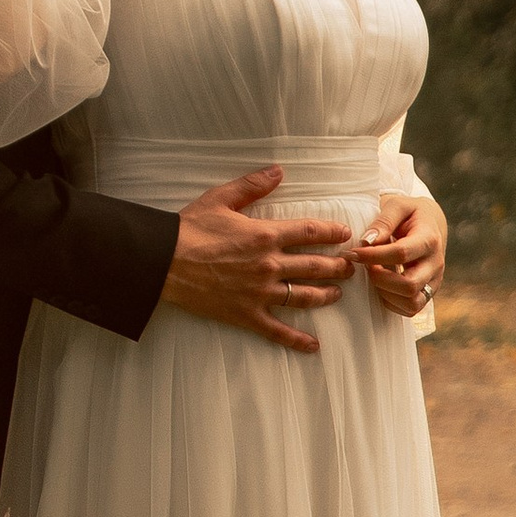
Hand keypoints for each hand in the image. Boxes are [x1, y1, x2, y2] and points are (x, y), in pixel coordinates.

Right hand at [160, 167, 354, 354]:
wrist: (164, 261)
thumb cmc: (189, 229)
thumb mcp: (220, 199)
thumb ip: (252, 185)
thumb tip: (278, 171)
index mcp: (265, 235)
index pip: (310, 233)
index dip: (332, 233)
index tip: (345, 235)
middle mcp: (269, 265)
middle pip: (315, 266)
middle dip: (338, 266)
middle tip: (351, 267)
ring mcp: (259, 292)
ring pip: (304, 296)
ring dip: (326, 295)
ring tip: (338, 294)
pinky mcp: (246, 314)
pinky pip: (277, 330)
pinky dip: (297, 339)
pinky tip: (313, 345)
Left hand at [353, 192, 446, 316]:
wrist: (430, 224)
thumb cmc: (410, 214)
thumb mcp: (398, 206)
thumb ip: (383, 221)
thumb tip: (367, 241)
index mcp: (429, 239)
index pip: (401, 253)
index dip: (373, 256)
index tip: (353, 253)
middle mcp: (436, 264)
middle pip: (409, 285)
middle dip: (380, 278)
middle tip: (365, 266)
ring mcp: (434, 282)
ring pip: (411, 302)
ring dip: (385, 292)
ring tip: (374, 274)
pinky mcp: (428, 293)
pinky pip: (410, 309)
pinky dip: (391, 301)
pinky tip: (381, 284)